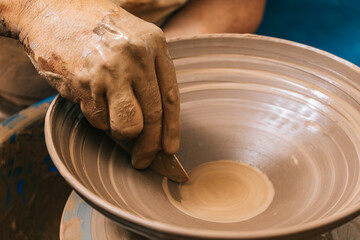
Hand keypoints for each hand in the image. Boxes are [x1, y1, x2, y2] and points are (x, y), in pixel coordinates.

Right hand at [13, 1, 179, 167]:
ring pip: (127, 126)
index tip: (169, 148)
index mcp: (154, 44)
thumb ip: (150, 70)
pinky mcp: (84, 84)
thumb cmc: (94, 27)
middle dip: (149, 146)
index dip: (171, 129)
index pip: (171, 96)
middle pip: (153, 117)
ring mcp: (110, 71)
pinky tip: (91, 99)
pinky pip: (98, 120)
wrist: (48, 10)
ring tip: (111, 116)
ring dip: (120, 132)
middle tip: (144, 160)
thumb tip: (158, 118)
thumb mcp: (133, 37)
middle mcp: (135, 58)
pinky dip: (97, 118)